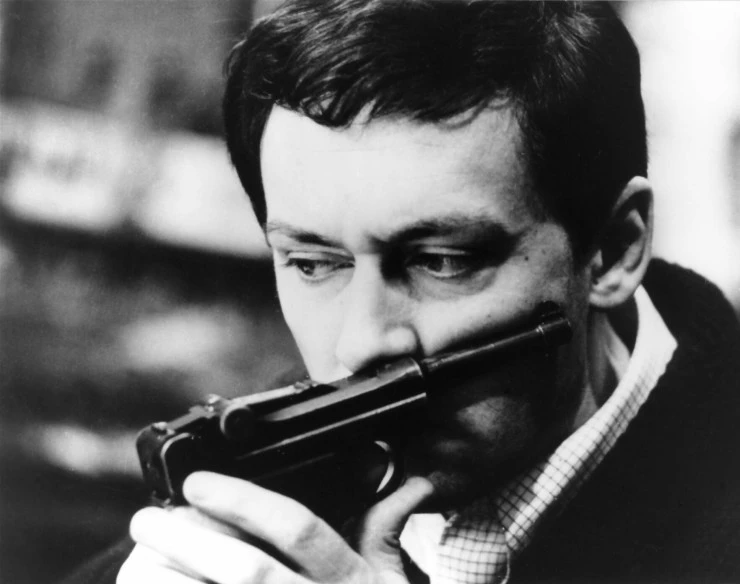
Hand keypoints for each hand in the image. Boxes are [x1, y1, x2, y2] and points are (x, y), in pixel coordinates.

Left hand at [118, 471, 433, 582]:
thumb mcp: (389, 580)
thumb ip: (384, 528)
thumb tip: (410, 479)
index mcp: (351, 582)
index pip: (298, 530)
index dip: (244, 501)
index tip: (197, 483)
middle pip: (247, 571)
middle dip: (188, 540)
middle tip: (147, 517)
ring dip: (168, 581)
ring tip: (139, 557)